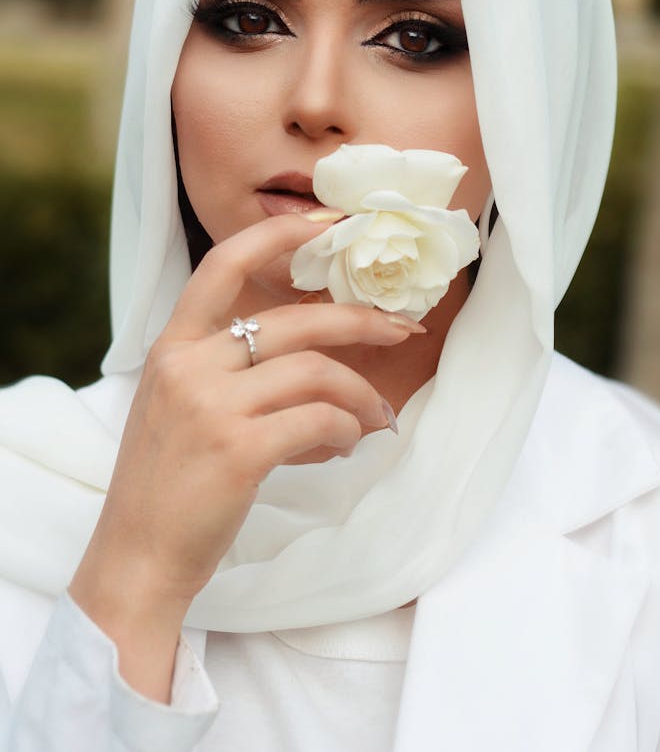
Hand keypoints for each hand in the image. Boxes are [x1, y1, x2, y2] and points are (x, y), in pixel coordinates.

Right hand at [69, 212, 421, 696]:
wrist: (136, 558)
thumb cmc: (168, 484)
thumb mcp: (182, 408)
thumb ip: (235, 374)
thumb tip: (325, 366)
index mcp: (172, 346)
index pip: (224, 263)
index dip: (279, 235)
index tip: (328, 221)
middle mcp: (188, 364)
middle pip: (296, 320)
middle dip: (361, 321)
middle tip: (402, 330)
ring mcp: (212, 405)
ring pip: (317, 372)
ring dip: (360, 395)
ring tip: (375, 419)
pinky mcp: (237, 449)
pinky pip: (318, 421)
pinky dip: (345, 431)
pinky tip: (345, 446)